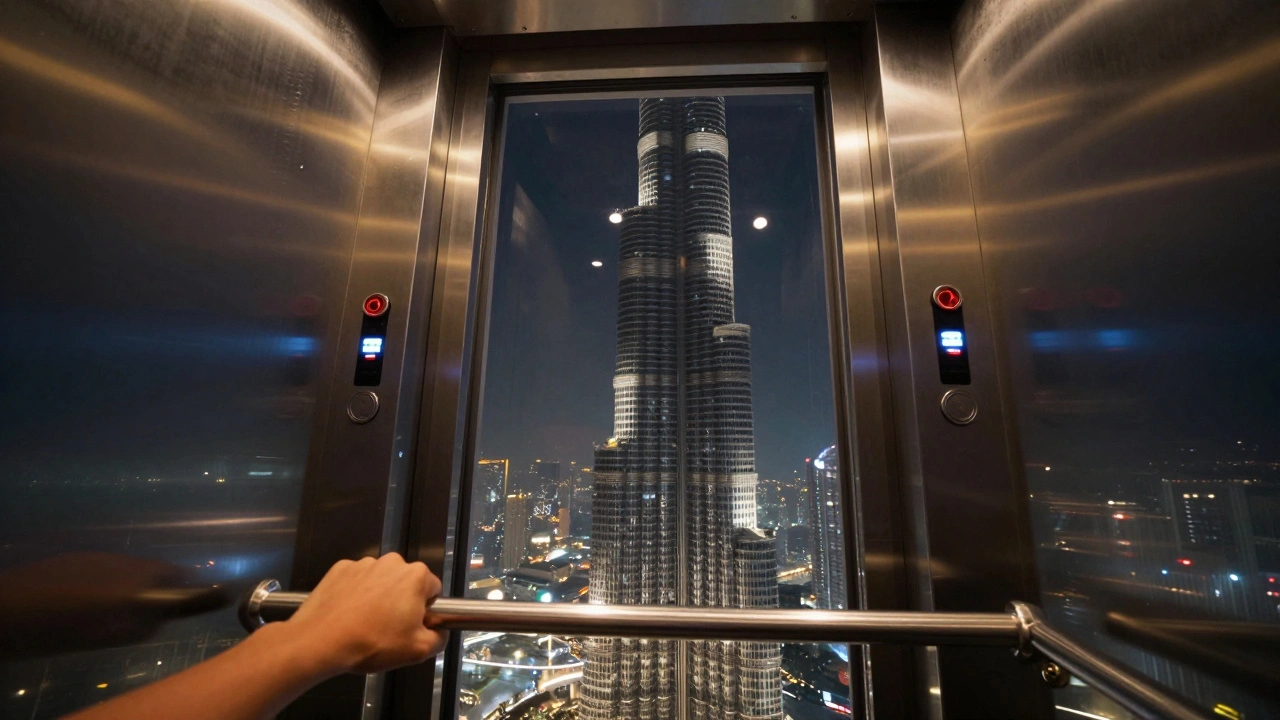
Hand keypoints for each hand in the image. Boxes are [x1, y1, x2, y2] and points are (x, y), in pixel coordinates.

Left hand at [0, 553, 220, 659]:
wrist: (9, 609)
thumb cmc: (61, 629)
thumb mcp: (107, 635)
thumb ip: (141, 625)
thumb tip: (163, 618)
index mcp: (135, 580)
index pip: (180, 577)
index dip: (195, 586)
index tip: (210, 593)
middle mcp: (123, 561)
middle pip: (158, 569)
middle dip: (164, 585)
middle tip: (156, 611)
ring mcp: (100, 556)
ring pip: (134, 568)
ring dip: (138, 583)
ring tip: (124, 608)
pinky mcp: (80, 558)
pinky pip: (112, 567)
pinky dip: (116, 580)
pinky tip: (98, 600)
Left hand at [283, 553, 445, 674]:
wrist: (321, 641)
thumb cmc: (371, 643)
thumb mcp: (418, 651)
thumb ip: (439, 638)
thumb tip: (439, 631)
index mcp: (416, 577)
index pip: (433, 590)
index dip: (425, 610)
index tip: (412, 626)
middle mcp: (392, 563)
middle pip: (406, 582)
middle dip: (401, 601)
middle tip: (389, 628)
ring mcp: (364, 564)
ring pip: (380, 580)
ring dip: (378, 597)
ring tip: (365, 624)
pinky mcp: (340, 569)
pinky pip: (356, 580)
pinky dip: (355, 594)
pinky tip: (349, 615)